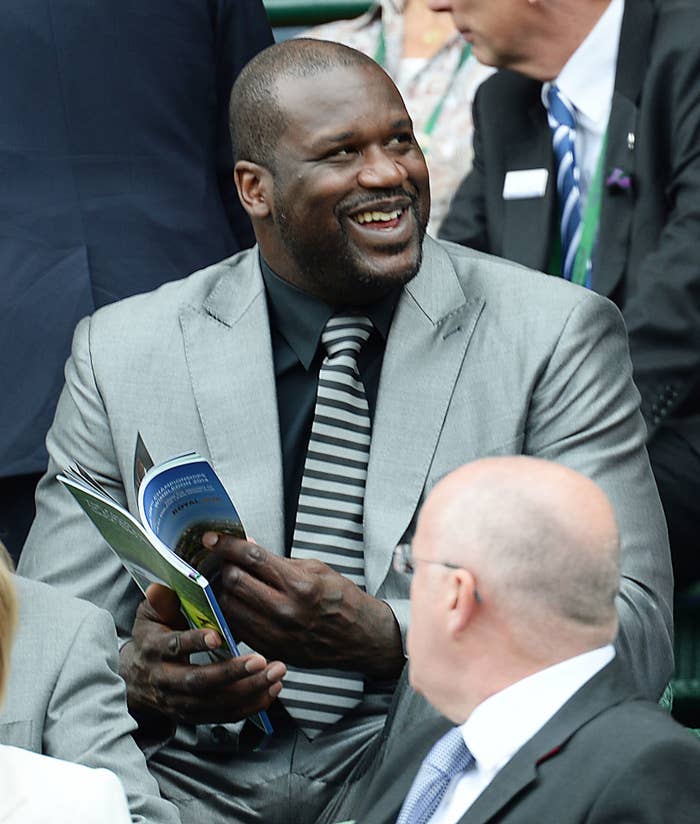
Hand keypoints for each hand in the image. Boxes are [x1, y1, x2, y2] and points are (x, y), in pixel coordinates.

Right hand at [119, 584, 285, 725]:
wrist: (133, 680)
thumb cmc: (150, 638)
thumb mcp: (150, 615)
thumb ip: (161, 601)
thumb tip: (161, 588)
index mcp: (155, 649)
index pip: (174, 646)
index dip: (194, 642)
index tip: (216, 636)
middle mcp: (165, 680)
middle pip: (199, 682)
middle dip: (232, 673)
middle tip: (261, 660)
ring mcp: (179, 702)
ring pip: (215, 703)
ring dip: (248, 691)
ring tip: (275, 675)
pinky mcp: (193, 716)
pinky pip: (224, 716)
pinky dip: (250, 706)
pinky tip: (271, 691)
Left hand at [203, 533, 403, 678]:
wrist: (360, 638)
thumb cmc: (341, 599)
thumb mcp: (316, 568)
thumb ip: (278, 560)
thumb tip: (247, 545)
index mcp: (300, 585)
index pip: (252, 558)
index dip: (227, 545)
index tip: (212, 538)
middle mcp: (285, 611)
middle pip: (234, 582)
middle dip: (224, 566)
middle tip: (223, 560)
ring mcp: (276, 634)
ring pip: (230, 606)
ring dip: (224, 590)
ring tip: (228, 580)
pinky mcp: (271, 649)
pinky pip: (238, 627)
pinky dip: (233, 612)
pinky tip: (237, 602)